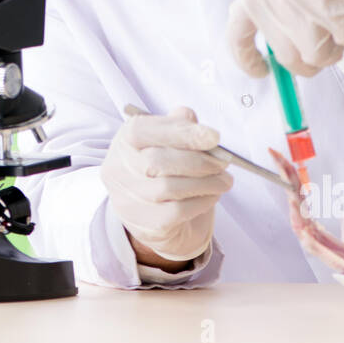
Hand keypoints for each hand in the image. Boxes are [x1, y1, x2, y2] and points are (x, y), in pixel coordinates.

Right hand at [100, 105, 231, 261]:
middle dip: (198, 160)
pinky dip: (201, 201)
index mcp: (123, 141)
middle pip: (156, 161)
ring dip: (205, 182)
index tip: (213, 137)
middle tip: (223, 162)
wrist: (159, 219)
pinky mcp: (144, 224)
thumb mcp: (170, 143)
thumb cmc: (166, 171)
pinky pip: (177, 211)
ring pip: (169, 188)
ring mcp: (127, 199)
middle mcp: (118, 169)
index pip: (142, 130)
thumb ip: (178, 126)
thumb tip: (189, 118)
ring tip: (224, 180)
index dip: (179, 132)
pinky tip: (213, 195)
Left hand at [226, 0, 343, 76]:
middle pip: (291, 59)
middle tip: (322, 43)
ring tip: (342, 23)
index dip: (250, 62)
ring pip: (324, 56)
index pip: (239, 40)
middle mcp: (277, 7)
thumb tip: (284, 3)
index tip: (263, 69)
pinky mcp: (342, 7)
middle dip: (308, 58)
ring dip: (335, 46)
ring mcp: (309, 11)